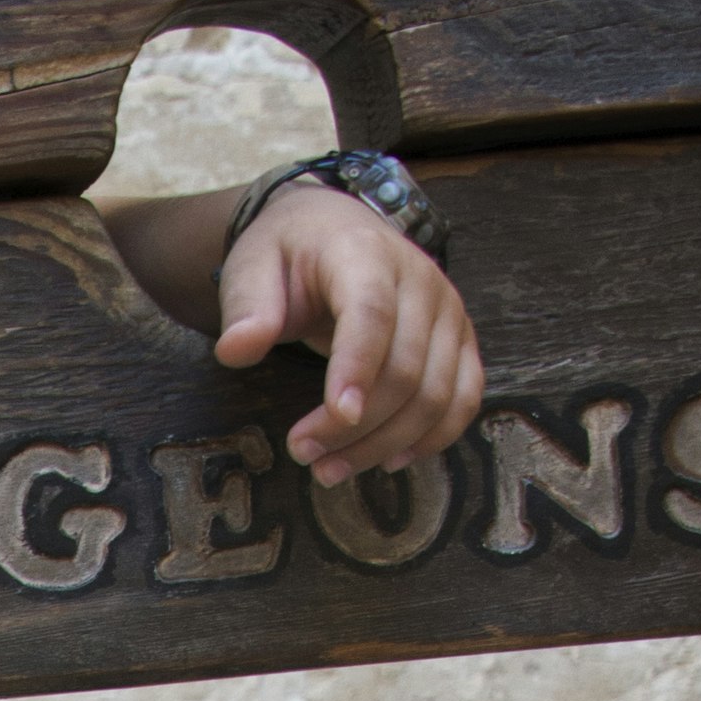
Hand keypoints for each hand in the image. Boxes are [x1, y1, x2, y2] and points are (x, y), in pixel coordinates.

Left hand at [211, 184, 482, 479]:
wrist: (335, 231)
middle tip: (302, 454)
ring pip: (436, 393)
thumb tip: (237, 349)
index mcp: (364, 253)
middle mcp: (420, 279)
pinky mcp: (460, 340)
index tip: (337, 417)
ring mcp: (448, 310)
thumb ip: (246, 307)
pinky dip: (432, 437)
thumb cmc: (291, 255)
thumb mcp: (252, 267)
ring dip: (386, 443)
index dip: (357, 368)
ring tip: (330, 469)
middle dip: (356, 426)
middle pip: (405, 368)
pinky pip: (464, 398)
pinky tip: (389, 461)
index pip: (372, 313)